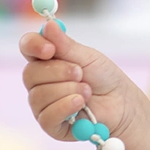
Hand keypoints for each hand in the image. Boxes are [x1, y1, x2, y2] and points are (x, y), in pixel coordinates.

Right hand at [20, 20, 147, 143]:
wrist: (121, 102)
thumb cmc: (104, 77)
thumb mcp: (87, 57)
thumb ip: (65, 44)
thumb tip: (48, 24)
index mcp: (47, 60)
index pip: (28, 48)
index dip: (34, 46)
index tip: (49, 49)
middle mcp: (39, 82)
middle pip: (30, 74)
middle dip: (60, 72)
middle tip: (81, 73)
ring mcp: (42, 104)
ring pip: (38, 95)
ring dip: (69, 90)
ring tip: (87, 90)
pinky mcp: (49, 124)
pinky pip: (46, 115)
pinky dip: (66, 106)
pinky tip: (81, 103)